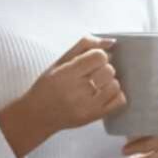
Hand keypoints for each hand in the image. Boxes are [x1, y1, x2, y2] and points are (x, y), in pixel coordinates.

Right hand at [0, 36, 126, 157]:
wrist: (37, 115)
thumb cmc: (47, 86)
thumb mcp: (59, 62)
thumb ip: (85, 46)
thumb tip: (111, 41)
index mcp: (66, 74)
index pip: (99, 56)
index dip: (98, 56)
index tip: (91, 61)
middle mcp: (77, 91)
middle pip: (109, 70)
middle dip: (103, 69)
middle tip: (92, 74)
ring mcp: (87, 106)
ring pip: (115, 85)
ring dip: (109, 82)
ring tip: (96, 85)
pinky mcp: (94, 116)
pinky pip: (119, 101)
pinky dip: (115, 95)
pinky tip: (102, 94)